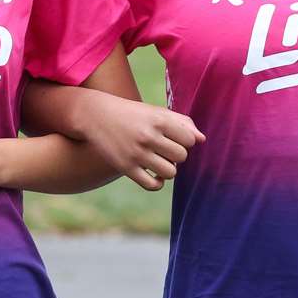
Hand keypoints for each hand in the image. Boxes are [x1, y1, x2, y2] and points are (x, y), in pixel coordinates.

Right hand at [77, 95, 202, 190]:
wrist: (95, 115)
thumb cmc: (131, 113)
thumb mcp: (155, 111)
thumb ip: (181, 122)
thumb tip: (202, 139)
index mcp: (158, 120)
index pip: (190, 140)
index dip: (185, 141)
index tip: (173, 138)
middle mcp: (148, 136)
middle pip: (181, 157)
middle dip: (176, 155)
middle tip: (164, 149)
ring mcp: (136, 153)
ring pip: (170, 173)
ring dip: (168, 169)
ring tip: (158, 161)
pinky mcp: (125, 167)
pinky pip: (152, 186)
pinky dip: (157, 183)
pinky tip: (152, 174)